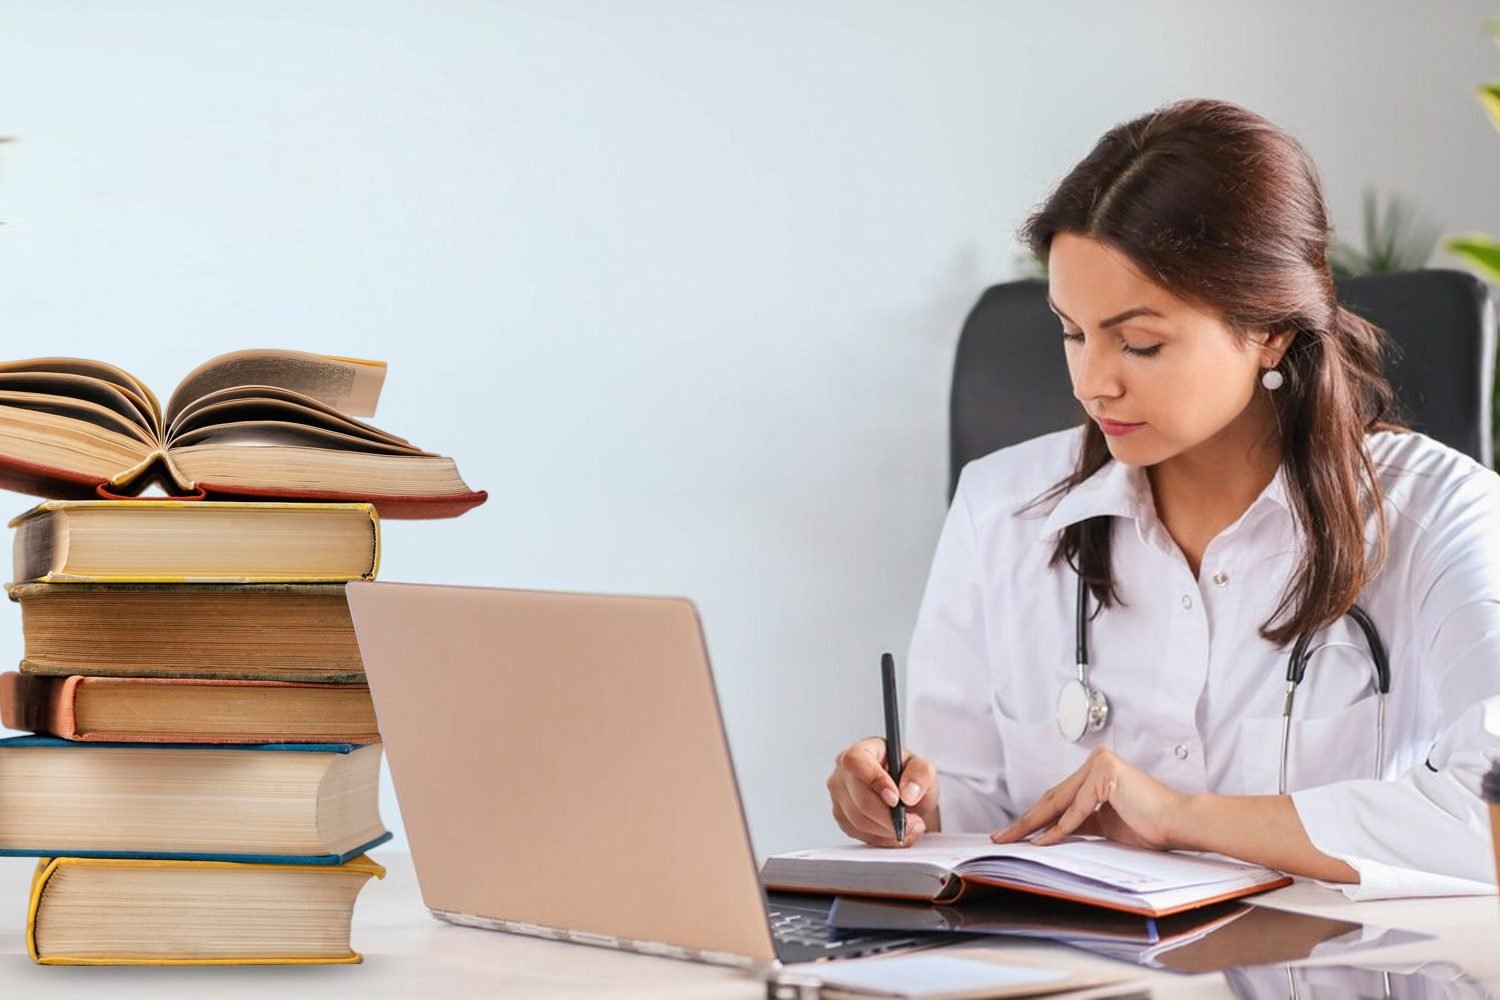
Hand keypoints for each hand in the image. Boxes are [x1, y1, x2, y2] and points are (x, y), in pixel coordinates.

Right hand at [827, 737, 939, 847]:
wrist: (906, 799)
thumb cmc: (910, 778)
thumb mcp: (924, 770)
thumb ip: (921, 775)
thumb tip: (908, 793)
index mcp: (864, 749)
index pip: (856, 761)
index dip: (875, 780)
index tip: (896, 799)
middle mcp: (844, 771)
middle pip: (860, 798)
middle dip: (889, 817)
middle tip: (913, 822)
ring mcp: (839, 795)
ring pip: (859, 820)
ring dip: (888, 830)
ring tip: (908, 826)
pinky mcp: (841, 817)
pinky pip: (858, 833)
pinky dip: (880, 838)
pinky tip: (893, 831)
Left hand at [990, 747, 1187, 849]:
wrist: (1179, 824)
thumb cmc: (1151, 826)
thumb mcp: (1105, 825)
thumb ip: (1081, 822)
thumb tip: (1049, 833)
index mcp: (1097, 771)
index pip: (1058, 798)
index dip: (1034, 818)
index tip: (1013, 834)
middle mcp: (1095, 763)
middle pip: (1053, 798)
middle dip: (1025, 821)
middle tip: (1001, 837)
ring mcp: (1100, 765)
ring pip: (1059, 802)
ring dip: (1032, 825)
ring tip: (1012, 839)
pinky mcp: (1105, 774)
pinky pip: (1077, 809)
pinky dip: (1058, 828)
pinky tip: (1040, 841)